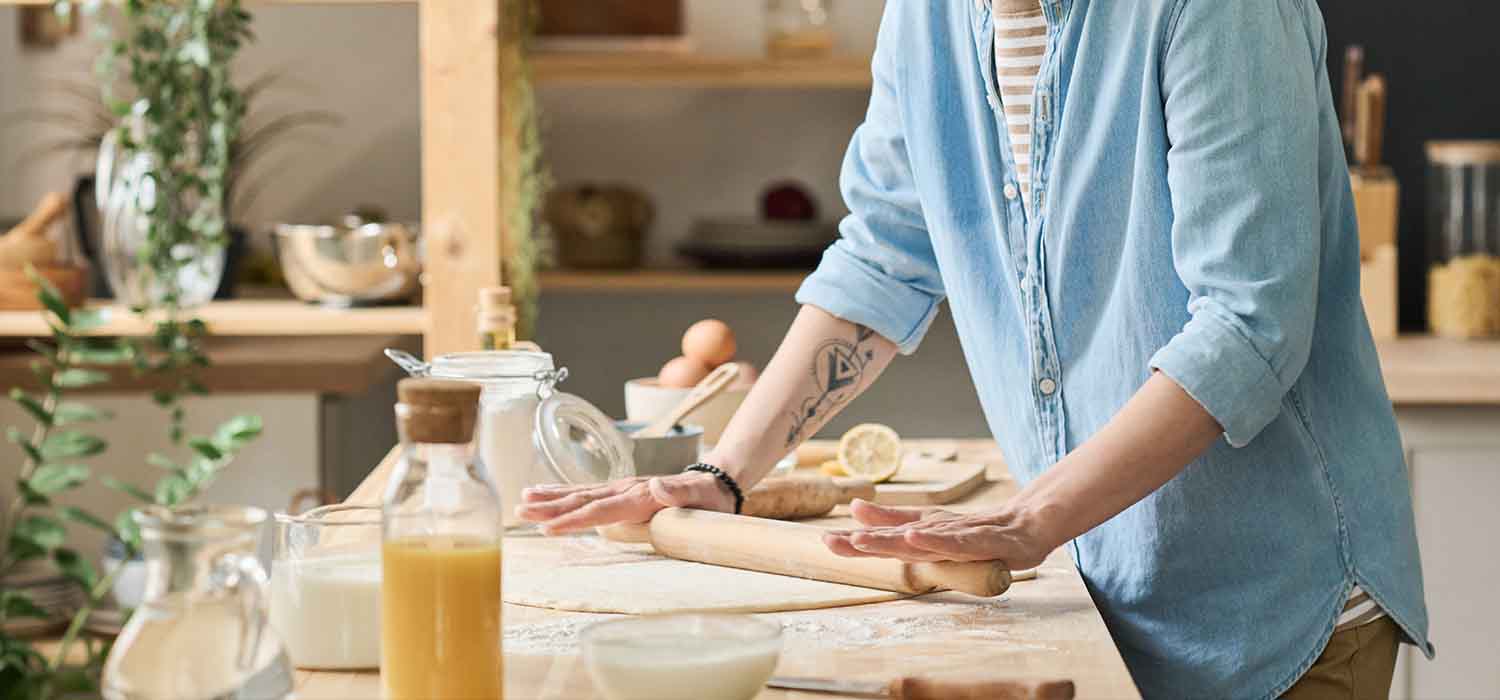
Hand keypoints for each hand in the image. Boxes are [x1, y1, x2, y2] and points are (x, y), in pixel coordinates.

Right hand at [515, 471, 734, 534]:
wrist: (717, 482)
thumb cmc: (710, 498)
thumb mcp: (702, 496)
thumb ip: (679, 492)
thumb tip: (658, 484)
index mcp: (640, 496)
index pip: (601, 510)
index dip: (574, 520)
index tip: (548, 528)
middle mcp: (626, 490)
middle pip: (582, 499)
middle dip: (550, 507)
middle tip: (519, 510)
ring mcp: (622, 489)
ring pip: (580, 494)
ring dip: (551, 498)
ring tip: (522, 500)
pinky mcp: (622, 492)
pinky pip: (588, 494)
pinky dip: (565, 495)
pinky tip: (546, 497)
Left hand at [822, 499, 1057, 570]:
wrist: (1029, 523)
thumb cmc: (977, 529)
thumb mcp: (933, 528)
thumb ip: (895, 521)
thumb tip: (854, 508)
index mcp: (924, 531)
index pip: (884, 538)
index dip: (854, 541)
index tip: (824, 541)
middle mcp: (938, 531)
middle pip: (895, 538)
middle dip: (862, 541)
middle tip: (828, 542)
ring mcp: (961, 535)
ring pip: (921, 538)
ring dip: (890, 539)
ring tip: (860, 540)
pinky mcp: (986, 541)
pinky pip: (959, 542)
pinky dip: (937, 539)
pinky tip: (916, 536)